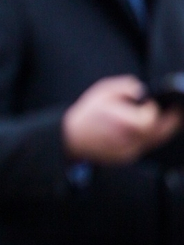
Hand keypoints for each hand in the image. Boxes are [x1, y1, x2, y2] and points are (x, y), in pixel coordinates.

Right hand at [63, 75, 181, 164]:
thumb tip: (143, 90)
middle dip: (171, 122)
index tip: (151, 102)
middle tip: (177, 112)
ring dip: (160, 130)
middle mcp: (132, 140)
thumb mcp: (103, 91)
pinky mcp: (126, 157)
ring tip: (166, 120)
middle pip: (161, 133)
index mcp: (128, 123)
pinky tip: (142, 130)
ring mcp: (130, 151)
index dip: (154, 108)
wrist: (70, 137)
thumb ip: (127, 86)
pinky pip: (142, 147)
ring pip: (153, 141)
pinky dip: (145, 138)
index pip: (153, 117)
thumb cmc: (86, 114)